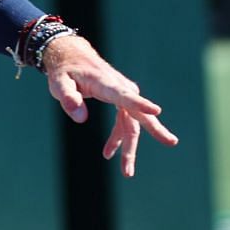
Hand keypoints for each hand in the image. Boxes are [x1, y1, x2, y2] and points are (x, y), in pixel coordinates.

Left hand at [41, 34, 177, 176]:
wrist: (73, 58)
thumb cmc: (64, 72)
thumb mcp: (58, 83)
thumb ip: (68, 98)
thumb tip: (81, 119)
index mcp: (105, 83)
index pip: (124, 95)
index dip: (139, 104)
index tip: (156, 111)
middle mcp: (120, 88)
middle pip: (138, 113)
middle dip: (154, 130)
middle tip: (172, 142)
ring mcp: (123, 94)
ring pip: (132, 123)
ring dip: (129, 147)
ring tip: (127, 172)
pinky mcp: (122, 100)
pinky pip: (125, 122)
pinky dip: (118, 138)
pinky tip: (108, 153)